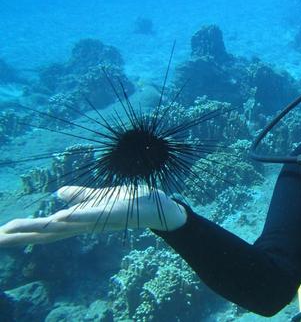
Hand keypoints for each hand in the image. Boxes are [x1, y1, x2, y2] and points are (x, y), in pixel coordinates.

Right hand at [0, 186, 186, 246]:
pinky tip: (60, 216)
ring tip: (14, 230)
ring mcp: (99, 220)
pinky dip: (76, 216)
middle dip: (21, 235)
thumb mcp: (99, 198)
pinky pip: (93, 215)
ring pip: (65, 225)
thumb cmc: (127, 203)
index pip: (46, 228)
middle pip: (49, 232)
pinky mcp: (114, 212)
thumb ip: (79, 198)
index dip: (22, 231)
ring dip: (40, 227)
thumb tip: (58, 195)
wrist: (156, 207)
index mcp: (79, 220)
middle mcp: (86, 224)